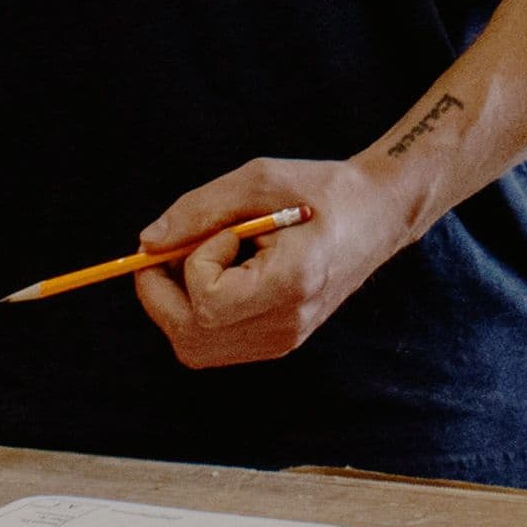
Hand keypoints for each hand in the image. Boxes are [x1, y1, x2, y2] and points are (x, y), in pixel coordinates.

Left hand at [134, 159, 404, 368]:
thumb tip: (146, 244)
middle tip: (177, 249)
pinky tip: (221, 276)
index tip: (226, 230)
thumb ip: (199, 209)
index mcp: (292, 283)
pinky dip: (198, 312)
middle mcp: (287, 324)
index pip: (208, 303)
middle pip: (189, 337)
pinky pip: (214, 344)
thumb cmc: (322, 189)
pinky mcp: (279, 342)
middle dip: (161, 293)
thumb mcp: (260, 179)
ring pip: (194, 347)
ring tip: (203, 259)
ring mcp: (284, 340)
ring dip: (178, 303)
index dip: (196, 263)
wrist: (380, 214)